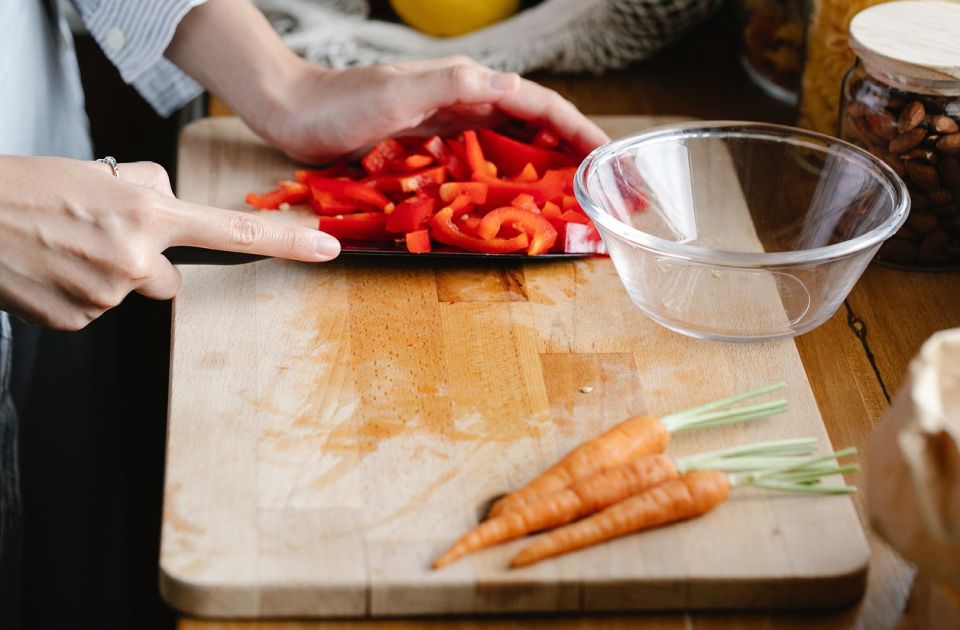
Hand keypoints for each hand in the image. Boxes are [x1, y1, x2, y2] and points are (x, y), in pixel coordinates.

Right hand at [0, 156, 339, 329]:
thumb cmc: (28, 188)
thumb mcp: (103, 174)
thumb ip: (151, 193)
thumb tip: (170, 207)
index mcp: (148, 213)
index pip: (233, 233)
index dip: (286, 242)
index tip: (326, 248)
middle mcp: (136, 258)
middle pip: (167, 280)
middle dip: (144, 264)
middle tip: (95, 237)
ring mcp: (108, 295)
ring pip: (127, 293)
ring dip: (104, 275)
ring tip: (62, 248)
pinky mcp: (79, 321)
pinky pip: (96, 310)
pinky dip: (77, 293)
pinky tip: (50, 271)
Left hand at [165, 1, 608, 163]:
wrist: (294, 110)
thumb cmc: (341, 103)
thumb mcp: (398, 92)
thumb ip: (451, 88)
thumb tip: (507, 89)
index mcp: (468, 85)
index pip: (540, 105)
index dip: (577, 131)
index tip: (606, 160)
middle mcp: (466, 101)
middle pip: (534, 124)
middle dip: (571, 151)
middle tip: (598, 188)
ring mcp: (449, 123)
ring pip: (512, 143)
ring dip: (544, 167)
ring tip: (569, 199)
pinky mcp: (431, 143)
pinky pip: (482, 159)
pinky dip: (507, 177)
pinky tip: (513, 199)